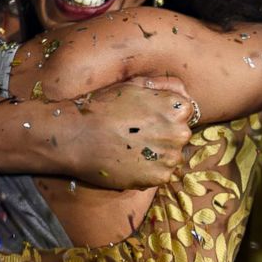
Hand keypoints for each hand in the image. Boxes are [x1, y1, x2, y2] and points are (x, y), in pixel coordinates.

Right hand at [64, 79, 195, 189]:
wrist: (78, 135)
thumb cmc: (103, 106)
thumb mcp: (134, 85)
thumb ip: (163, 86)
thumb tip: (181, 91)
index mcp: (177, 107)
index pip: (183, 114)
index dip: (163, 117)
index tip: (144, 120)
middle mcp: (180, 131)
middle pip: (179, 136)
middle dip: (162, 136)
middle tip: (134, 136)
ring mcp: (171, 156)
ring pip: (171, 157)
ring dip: (156, 155)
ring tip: (129, 150)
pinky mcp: (159, 176)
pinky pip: (160, 174)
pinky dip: (147, 171)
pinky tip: (128, 163)